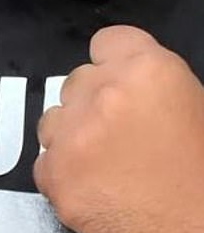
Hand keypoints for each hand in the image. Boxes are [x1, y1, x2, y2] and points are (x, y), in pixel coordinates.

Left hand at [34, 25, 203, 232]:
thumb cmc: (203, 170)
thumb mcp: (189, 104)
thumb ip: (147, 83)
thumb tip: (120, 81)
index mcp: (146, 69)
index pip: (106, 41)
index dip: (112, 63)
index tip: (119, 85)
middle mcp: (104, 92)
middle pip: (76, 82)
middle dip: (92, 104)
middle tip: (120, 135)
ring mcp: (74, 135)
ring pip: (53, 120)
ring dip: (71, 137)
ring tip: (105, 165)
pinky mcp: (56, 176)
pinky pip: (44, 163)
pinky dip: (63, 175)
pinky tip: (95, 190)